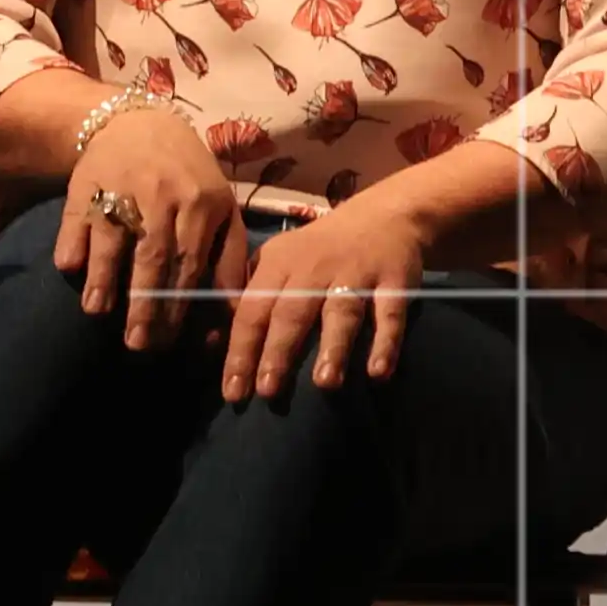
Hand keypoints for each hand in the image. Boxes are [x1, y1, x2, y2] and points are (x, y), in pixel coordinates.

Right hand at [53, 102, 241, 348]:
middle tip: (136, 343)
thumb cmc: (187, 176)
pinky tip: (70, 269)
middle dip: (145, 303)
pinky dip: (73, 242)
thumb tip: (230, 313)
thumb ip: (228, 257)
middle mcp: (164, 195)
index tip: (167, 340)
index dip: (178, 304)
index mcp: (202, 204)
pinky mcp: (88, 182)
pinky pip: (78, 216)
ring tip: (97, 311)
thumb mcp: (220, 207)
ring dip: (105, 277)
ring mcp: (123, 187)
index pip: (190, 263)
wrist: (139, 122)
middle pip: (154, 256)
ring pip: (115, 236)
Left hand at [221, 187, 435, 399]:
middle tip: (267, 391)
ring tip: (325, 384)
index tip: (232, 390)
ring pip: (341, 313)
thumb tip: (212, 341)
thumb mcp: (278, 259)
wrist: (383, 214)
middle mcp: (315, 268)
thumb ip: (249, 294)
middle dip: (278, 351)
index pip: (253, 310)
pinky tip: (377, 373)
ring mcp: (357, 274)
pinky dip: (385, 342)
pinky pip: (390, 313)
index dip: (241, 350)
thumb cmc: (319, 249)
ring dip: (333, 347)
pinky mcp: (394, 281)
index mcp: (280, 264)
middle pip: (293, 313)